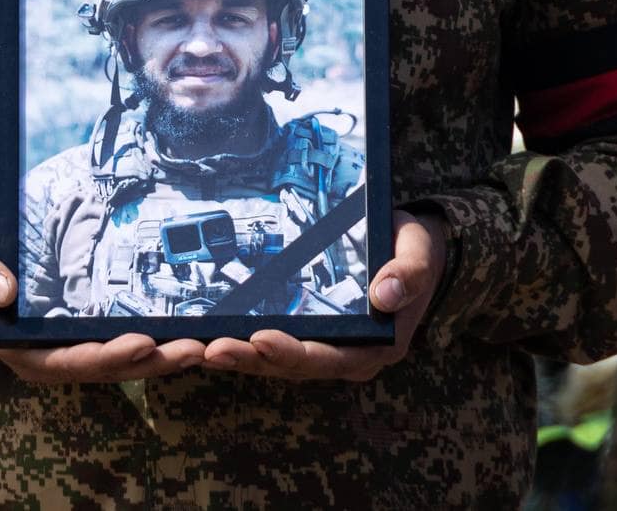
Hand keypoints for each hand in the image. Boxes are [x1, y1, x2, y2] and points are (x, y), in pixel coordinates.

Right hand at [0, 218, 204, 382]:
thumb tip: (2, 288)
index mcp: (25, 350)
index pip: (72, 360)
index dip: (109, 355)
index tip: (143, 343)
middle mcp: (54, 356)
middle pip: (110, 367)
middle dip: (153, 360)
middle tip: (195, 348)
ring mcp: (73, 347)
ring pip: (124, 360)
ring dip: (164, 356)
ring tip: (204, 346)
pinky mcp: (87, 332)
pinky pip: (125, 340)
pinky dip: (157, 340)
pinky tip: (191, 331)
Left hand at [202, 208, 447, 380]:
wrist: (408, 250)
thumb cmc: (412, 253)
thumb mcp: (419, 254)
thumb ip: (408, 273)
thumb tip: (385, 293)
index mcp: (373, 346)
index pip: (328, 358)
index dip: (292, 352)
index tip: (260, 340)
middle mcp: (344, 355)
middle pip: (290, 365)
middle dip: (249, 359)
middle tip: (210, 349)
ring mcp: (322, 345)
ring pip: (272, 359)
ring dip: (235, 355)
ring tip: (197, 348)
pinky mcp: (304, 331)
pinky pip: (266, 342)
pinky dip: (237, 340)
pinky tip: (204, 336)